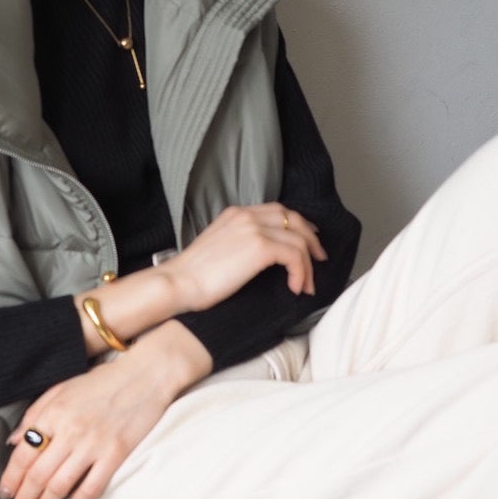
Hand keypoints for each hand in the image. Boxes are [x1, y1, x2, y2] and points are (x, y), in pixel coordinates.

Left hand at [0, 324, 208, 498]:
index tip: (4, 493)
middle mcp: (70, 430)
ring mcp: (94, 444)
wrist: (145, 374)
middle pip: (38, 475)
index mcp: (53, 413)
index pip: (23, 455)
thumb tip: (14, 442)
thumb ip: (35, 414)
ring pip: (60, 485)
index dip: (11, 479)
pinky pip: (92, 487)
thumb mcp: (62, 389)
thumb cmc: (102, 381)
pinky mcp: (116, 454)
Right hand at [166, 202, 326, 312]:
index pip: (277, 211)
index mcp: (235, 214)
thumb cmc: (192, 276)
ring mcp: (254, 229)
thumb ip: (239, 243)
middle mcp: (246, 215)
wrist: (178, 283)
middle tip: (319, 258)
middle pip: (293, 219)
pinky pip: (294, 256)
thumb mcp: (217, 248)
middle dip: (311, 239)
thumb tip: (259, 258)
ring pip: (298, 240)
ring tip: (305, 285)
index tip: (308, 241)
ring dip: (307, 265)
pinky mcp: (260, 247)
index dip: (298, 225)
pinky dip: (300, 272)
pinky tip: (294, 287)